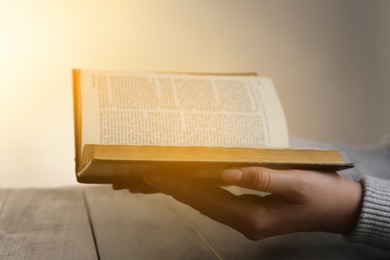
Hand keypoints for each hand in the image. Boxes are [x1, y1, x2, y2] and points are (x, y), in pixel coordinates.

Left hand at [142, 167, 361, 239]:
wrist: (340, 209)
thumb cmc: (322, 195)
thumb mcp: (295, 184)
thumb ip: (261, 178)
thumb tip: (226, 171)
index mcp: (254, 218)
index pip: (207, 200)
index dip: (181, 187)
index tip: (158, 175)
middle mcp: (247, 223)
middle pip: (203, 204)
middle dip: (177, 189)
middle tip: (151, 174)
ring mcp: (249, 220)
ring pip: (210, 204)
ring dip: (188, 190)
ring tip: (166, 177)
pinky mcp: (253, 213)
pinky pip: (221, 202)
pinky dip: (205, 191)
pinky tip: (196, 181)